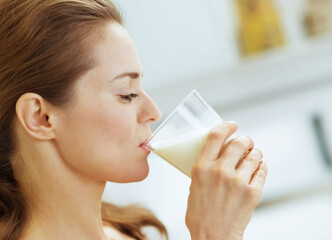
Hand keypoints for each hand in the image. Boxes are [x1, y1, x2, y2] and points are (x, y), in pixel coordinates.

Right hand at [185, 121, 266, 239]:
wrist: (212, 236)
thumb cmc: (200, 214)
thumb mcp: (194, 185)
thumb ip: (204, 168)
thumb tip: (217, 154)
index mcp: (202, 168)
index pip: (216, 135)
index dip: (226, 125)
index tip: (232, 124)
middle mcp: (220, 171)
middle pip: (239, 142)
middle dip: (245, 138)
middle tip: (246, 141)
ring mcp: (238, 182)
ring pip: (254, 155)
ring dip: (255, 152)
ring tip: (253, 155)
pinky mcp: (252, 193)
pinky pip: (262, 170)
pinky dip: (262, 166)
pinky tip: (258, 167)